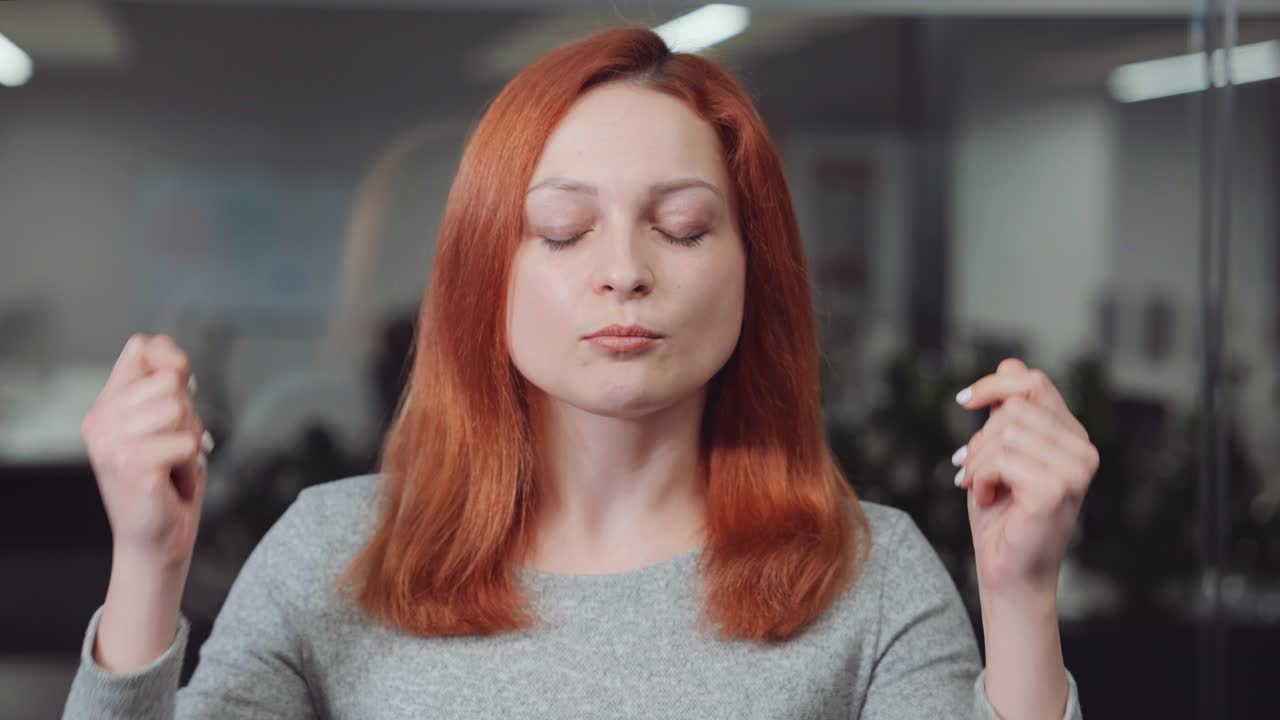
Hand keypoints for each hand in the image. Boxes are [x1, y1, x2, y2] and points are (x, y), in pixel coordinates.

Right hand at [81, 334, 212, 569]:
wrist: (156, 540)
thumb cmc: (167, 484)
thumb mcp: (168, 427)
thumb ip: (167, 390)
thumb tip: (178, 364)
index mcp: (107, 405)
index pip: (142, 348)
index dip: (173, 360)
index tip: (183, 386)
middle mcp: (101, 420)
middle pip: (171, 381)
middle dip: (189, 417)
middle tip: (175, 449)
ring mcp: (112, 442)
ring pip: (179, 408)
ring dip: (191, 440)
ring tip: (174, 465)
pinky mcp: (131, 464)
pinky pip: (186, 443)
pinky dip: (191, 464)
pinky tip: (173, 481)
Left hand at [952, 358, 1098, 593]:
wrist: (1009, 572)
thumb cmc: (1003, 517)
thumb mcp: (1000, 454)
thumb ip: (1008, 412)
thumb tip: (1009, 362)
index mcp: (1072, 437)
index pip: (1034, 383)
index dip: (995, 384)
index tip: (964, 400)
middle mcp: (1083, 450)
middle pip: (1011, 409)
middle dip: (979, 440)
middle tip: (971, 471)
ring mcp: (1075, 470)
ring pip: (1003, 434)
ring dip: (977, 463)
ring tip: (981, 487)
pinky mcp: (1057, 490)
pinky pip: (1001, 460)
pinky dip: (982, 479)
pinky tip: (989, 499)